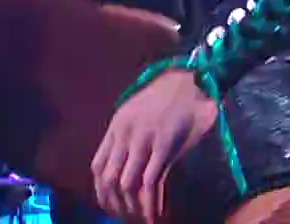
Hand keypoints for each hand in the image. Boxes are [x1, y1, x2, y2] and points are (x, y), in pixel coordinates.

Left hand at [91, 70, 216, 223]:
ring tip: (141, 219)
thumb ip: (126, 135)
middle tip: (126, 218)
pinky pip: (150, 181)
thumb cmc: (167, 97)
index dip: (101, 191)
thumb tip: (122, 165)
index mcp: (116, 127)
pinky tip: (155, 213)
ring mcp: (144, 140)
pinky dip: (150, 202)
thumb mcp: (137, 112)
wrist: (191, 80)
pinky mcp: (164, 145)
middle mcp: (125, 134)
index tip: (110, 206)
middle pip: (109, 179)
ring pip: (127, 184)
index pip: (98, 167)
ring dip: (133, 208)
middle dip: (115, 204)